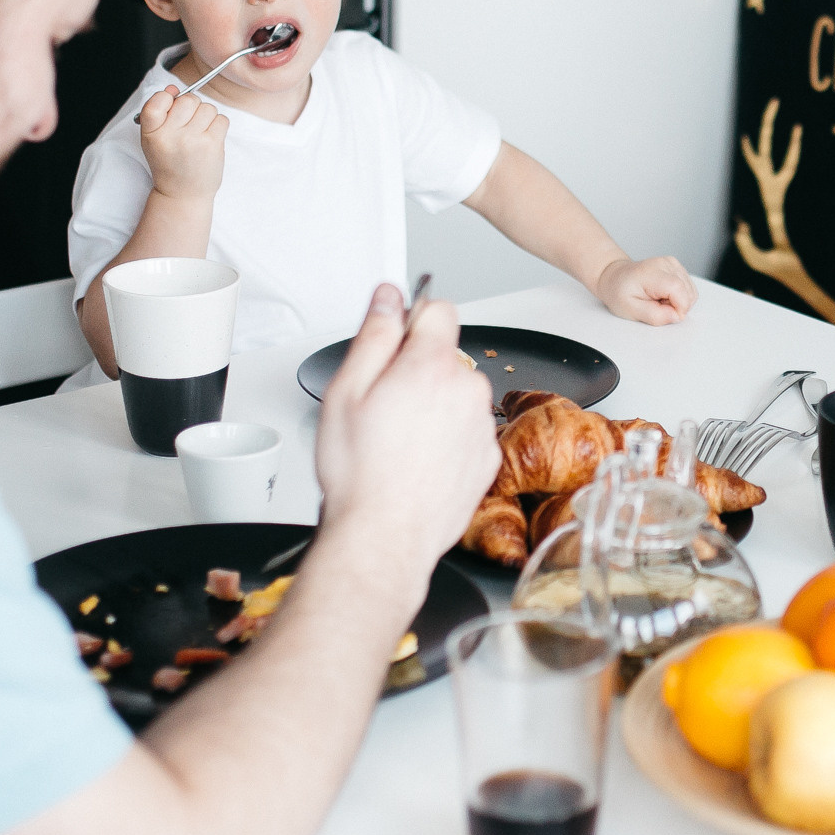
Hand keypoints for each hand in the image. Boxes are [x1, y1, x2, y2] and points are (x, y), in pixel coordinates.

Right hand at [136, 86, 226, 202]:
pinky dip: (218, 126)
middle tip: (188, 125)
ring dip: (206, 117)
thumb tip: (173, 88)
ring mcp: (193, 140)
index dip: (168, 99)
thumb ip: (161, 111)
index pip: (159, 99)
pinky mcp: (212, 145)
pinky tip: (209, 139)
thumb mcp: (155, 138)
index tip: (171, 109)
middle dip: (191, 108)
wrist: (182, 193)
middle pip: (188, 100)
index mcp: (152, 132)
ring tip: (198, 134)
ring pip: (208, 108)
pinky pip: (222, 119)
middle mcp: (171, 135)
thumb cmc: (169, 162)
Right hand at [314, 285, 499, 579]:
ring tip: (398, 441)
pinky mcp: (488, 457)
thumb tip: (390, 297)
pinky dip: (447, 438)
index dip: (411, 322)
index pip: (438, 308)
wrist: (385, 537)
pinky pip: (467, 429)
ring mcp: (482, 425)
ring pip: (457, 394)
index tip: (394, 341)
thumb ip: (374, 334)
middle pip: (446, 356)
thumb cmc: (361, 474)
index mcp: (432, 366)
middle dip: (417, 370)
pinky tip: (418, 461)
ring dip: (434, 406)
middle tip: (382, 407)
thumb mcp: (346, 392)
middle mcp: (467, 390)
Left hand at [594, 255, 696, 324]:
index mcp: (651, 273)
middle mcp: (665, 264)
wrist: (615, 277)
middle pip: (688, 292)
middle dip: (677, 307)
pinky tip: (663, 294)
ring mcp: (672, 263)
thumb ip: (654, 316)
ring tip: (658, 300)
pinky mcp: (676, 266)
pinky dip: (679, 296)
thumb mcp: (631, 310)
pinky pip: (688, 288)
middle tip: (656, 306)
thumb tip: (677, 316)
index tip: (665, 314)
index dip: (678, 308)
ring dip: (678, 302)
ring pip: (691, 291)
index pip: (679, 289)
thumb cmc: (619, 292)